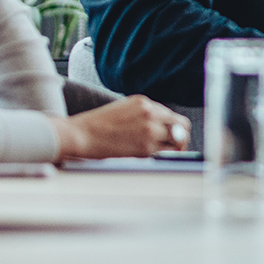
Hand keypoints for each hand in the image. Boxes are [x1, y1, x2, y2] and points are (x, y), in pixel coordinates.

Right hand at [49, 95, 189, 159]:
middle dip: (182, 139)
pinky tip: (155, 160)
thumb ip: (145, 115)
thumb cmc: (98, 125)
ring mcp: (149, 131)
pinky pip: (165, 154)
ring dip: (175, 150)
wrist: (81, 135)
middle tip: (177, 149)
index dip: (176, 129)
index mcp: (145, 103)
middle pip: (182, 128)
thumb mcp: (124, 109)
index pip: (173, 117)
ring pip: (177, 142)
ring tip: (166, 157)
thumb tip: (164, 128)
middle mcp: (151, 114)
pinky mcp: (145, 148)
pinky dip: (164, 158)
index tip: (174, 138)